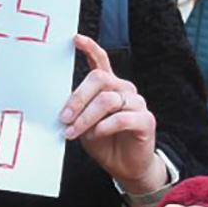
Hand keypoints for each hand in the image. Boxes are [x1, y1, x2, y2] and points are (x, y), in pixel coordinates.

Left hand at [62, 35, 165, 193]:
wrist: (126, 167)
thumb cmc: (104, 143)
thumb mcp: (84, 124)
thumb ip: (78, 110)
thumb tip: (61, 108)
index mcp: (110, 87)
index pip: (101, 60)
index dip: (90, 48)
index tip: (75, 39)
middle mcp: (124, 90)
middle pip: (100, 79)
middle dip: (77, 98)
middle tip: (64, 117)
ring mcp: (137, 103)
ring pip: (107, 100)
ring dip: (86, 118)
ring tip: (74, 132)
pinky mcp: (145, 120)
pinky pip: (121, 118)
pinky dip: (103, 128)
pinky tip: (96, 135)